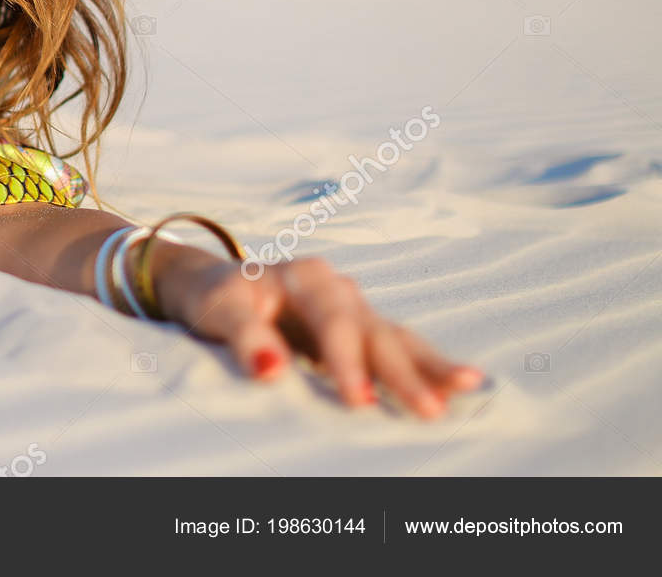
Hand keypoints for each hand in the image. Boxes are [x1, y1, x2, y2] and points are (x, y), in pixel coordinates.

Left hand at [153, 248, 486, 417]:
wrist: (217, 285)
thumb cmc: (218, 297)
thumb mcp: (218, 309)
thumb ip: (243, 335)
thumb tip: (268, 368)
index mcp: (305, 276)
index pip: (332, 322)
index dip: (346, 361)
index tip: (358, 400)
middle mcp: (337, 288)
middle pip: (375, 330)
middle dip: (402, 371)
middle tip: (429, 409)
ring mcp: (353, 309)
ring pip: (396, 336)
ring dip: (430, 365)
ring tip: (469, 386)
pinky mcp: (360, 331)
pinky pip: (397, 347)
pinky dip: (426, 366)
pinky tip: (460, 386)